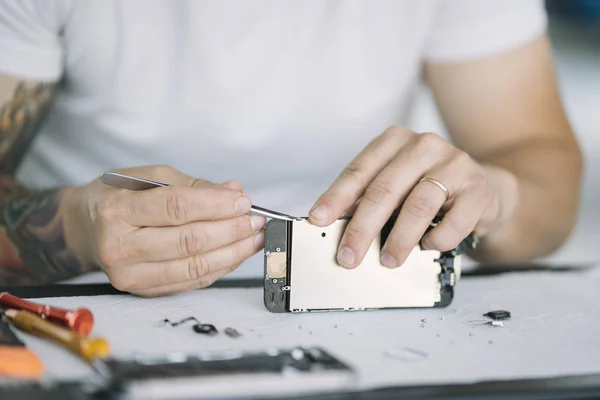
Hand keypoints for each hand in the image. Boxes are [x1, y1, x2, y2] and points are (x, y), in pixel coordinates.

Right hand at [63, 166, 265, 295]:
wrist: (84, 229)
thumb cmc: (118, 198)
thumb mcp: (149, 177)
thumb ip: (193, 186)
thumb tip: (233, 191)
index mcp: (118, 211)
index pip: (176, 208)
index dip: (215, 205)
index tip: (243, 201)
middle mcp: (119, 246)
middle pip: (189, 241)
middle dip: (231, 230)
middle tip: (256, 220)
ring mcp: (129, 275)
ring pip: (194, 267)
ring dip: (233, 253)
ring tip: (255, 238)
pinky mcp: (142, 291)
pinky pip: (191, 282)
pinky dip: (220, 268)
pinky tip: (236, 254)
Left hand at [308, 126, 517, 267]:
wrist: (483, 188)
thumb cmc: (427, 188)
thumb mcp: (395, 185)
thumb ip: (369, 199)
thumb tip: (337, 231)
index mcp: (395, 141)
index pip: (359, 171)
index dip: (336, 198)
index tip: (318, 219)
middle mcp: (424, 146)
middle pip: (384, 190)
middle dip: (362, 228)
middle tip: (348, 256)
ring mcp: (454, 164)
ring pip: (417, 206)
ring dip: (398, 240)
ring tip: (387, 260)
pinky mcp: (478, 189)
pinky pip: (454, 222)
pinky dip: (436, 240)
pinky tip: (427, 246)